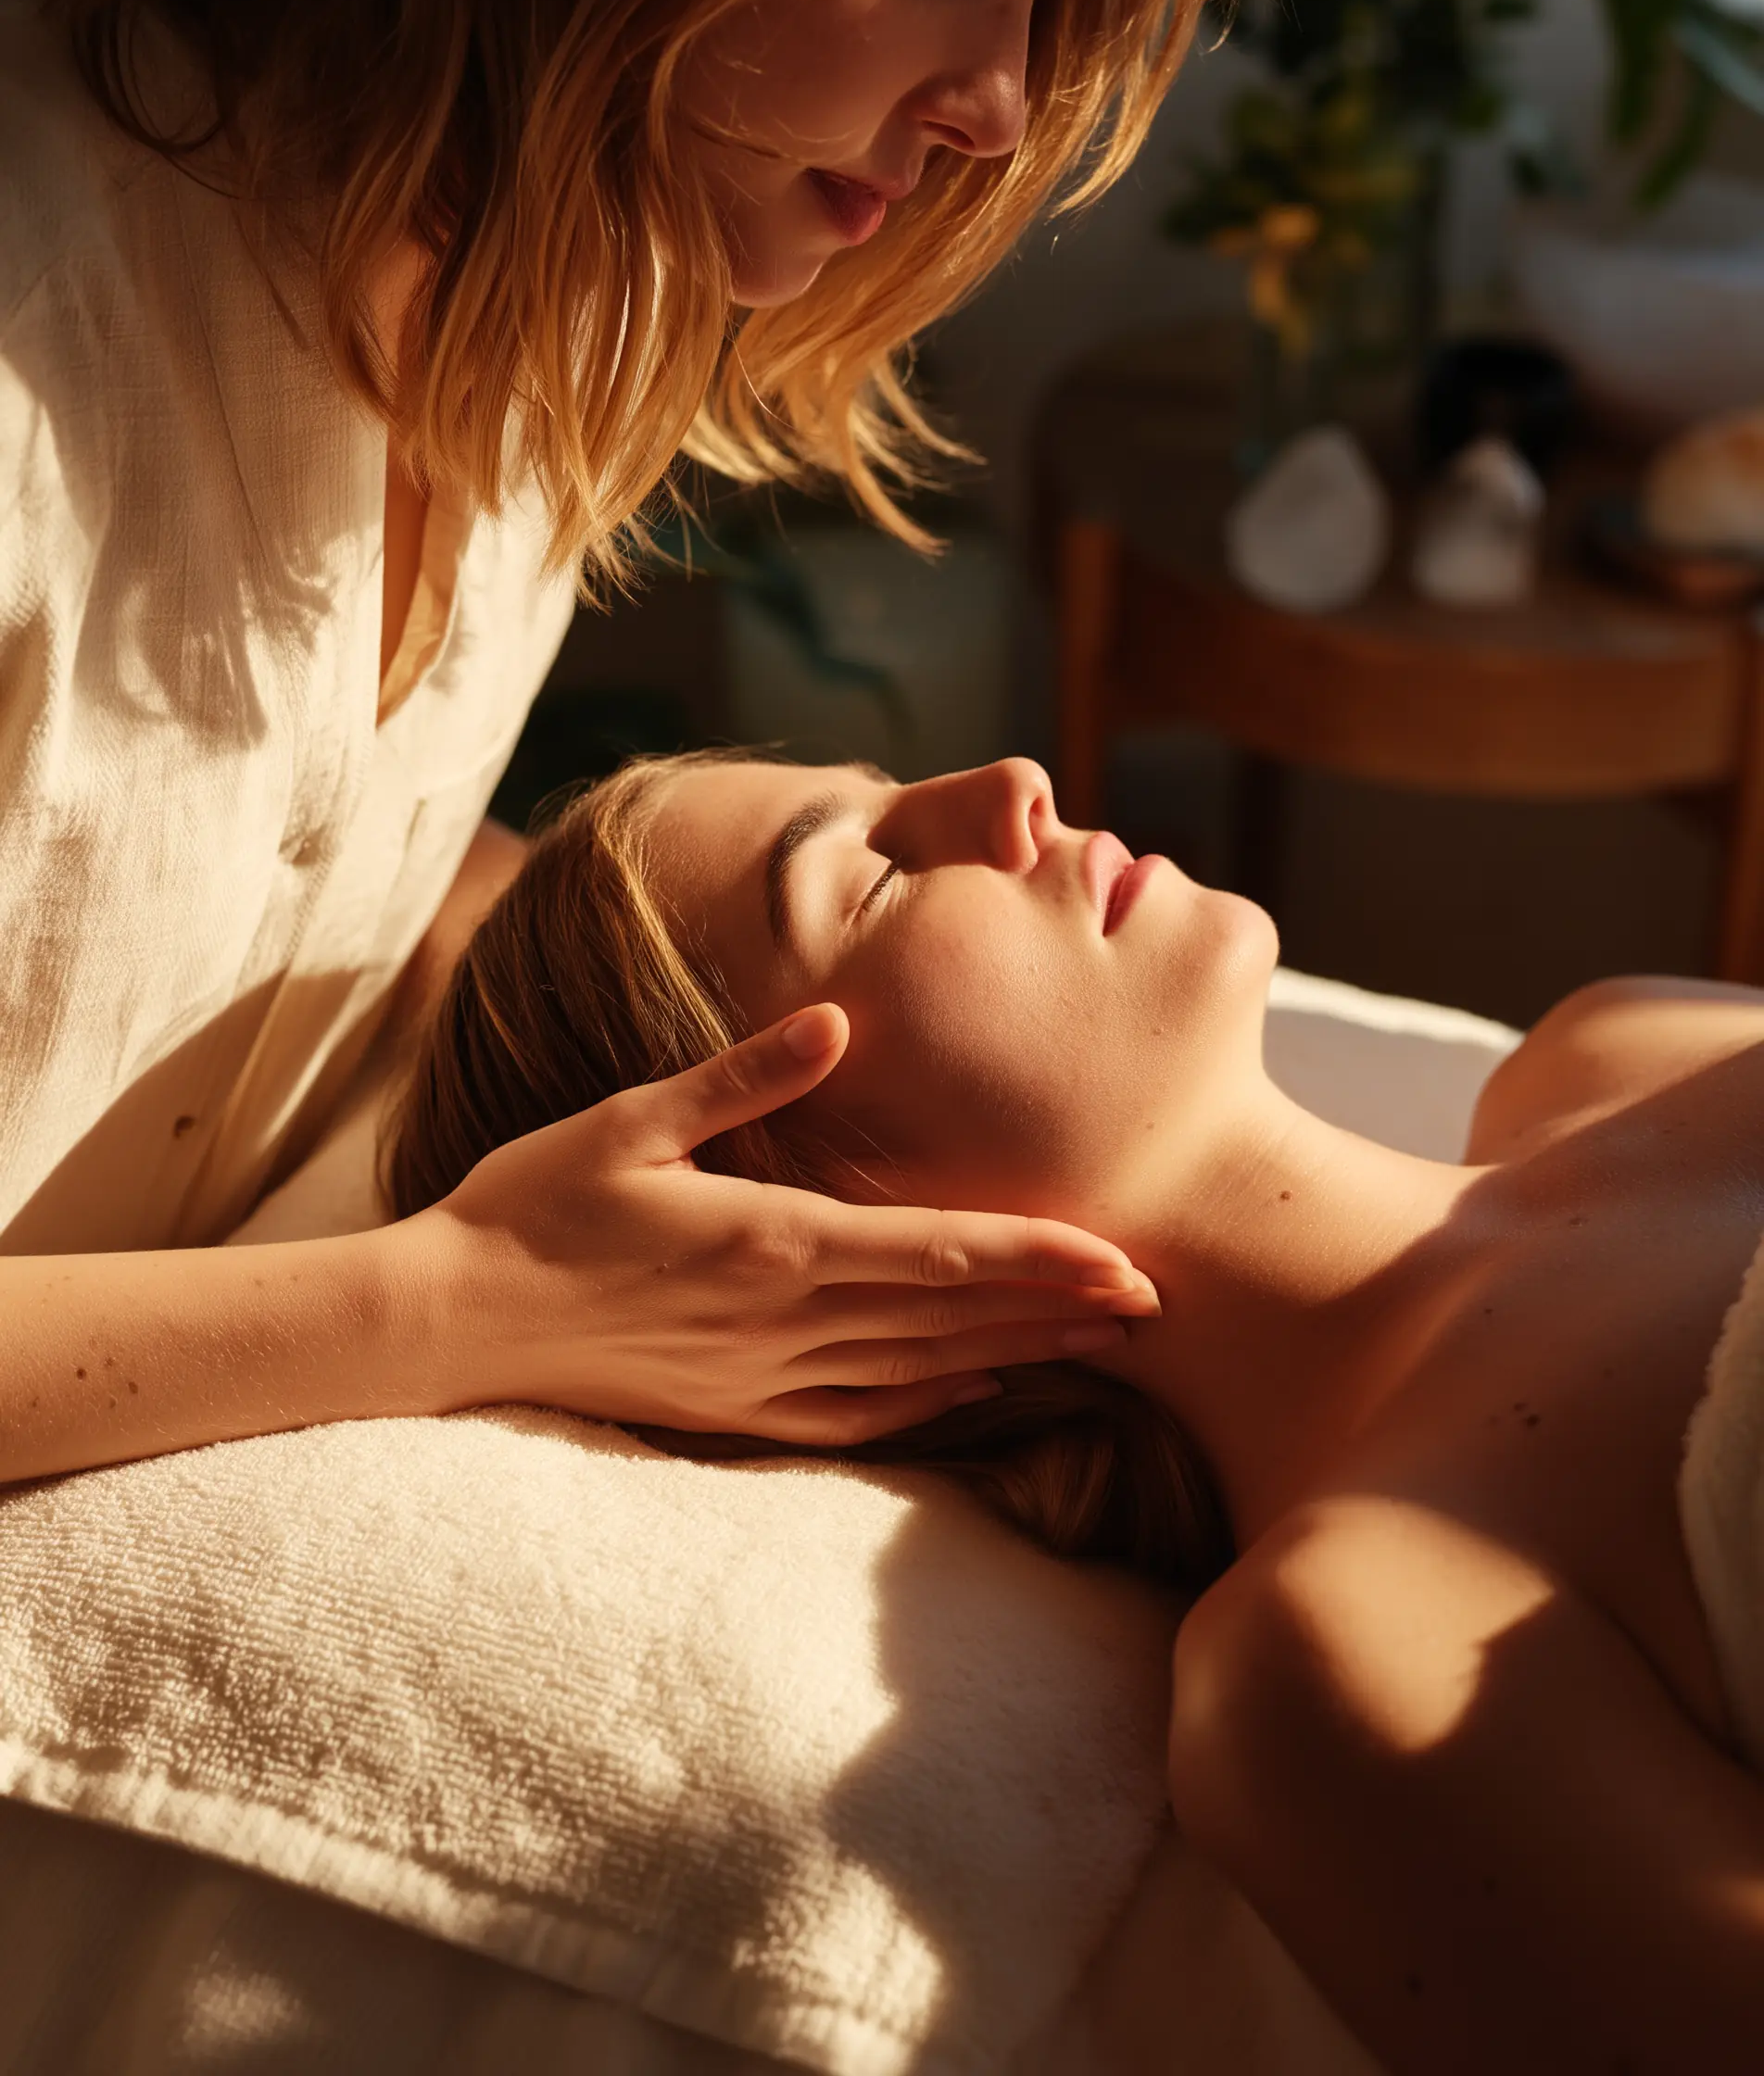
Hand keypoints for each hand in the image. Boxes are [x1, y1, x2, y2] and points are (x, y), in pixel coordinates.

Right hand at [396, 1002, 1158, 1443]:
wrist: (448, 1322)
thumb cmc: (532, 1207)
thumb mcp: (632, 1119)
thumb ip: (746, 1076)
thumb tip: (839, 1021)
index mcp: (769, 1240)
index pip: (936, 1252)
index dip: (1038, 1258)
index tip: (1122, 1259)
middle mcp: (782, 1319)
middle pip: (951, 1317)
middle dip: (1058, 1309)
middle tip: (1158, 1301)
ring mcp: (761, 1377)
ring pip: (920, 1369)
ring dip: (1014, 1354)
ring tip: (1099, 1344)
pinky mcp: (734, 1410)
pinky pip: (859, 1414)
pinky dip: (932, 1400)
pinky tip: (978, 1386)